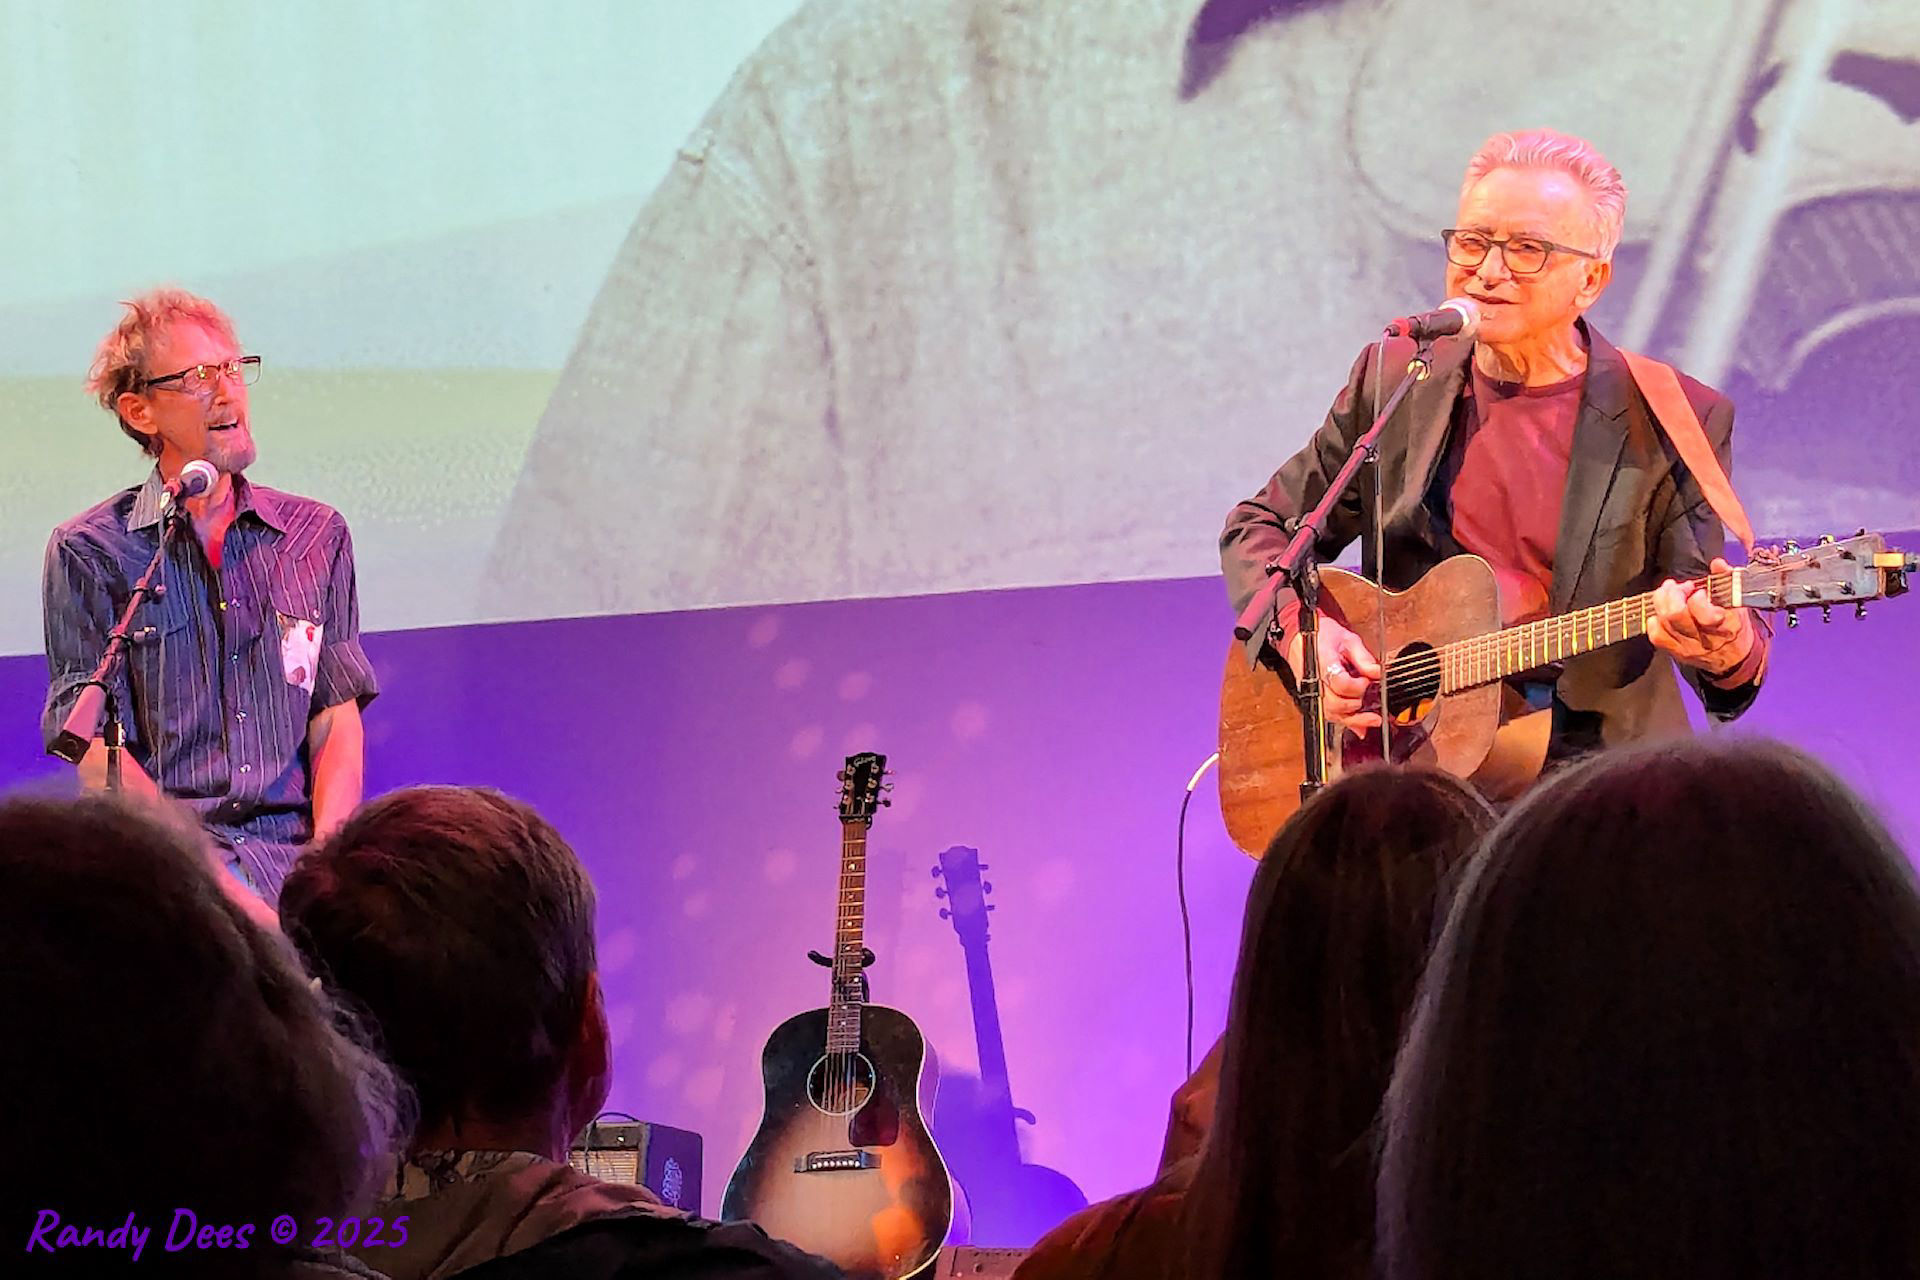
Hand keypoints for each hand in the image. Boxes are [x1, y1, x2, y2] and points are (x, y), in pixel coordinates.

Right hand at [1286, 616, 1382, 729]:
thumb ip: (1363, 657)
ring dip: (1355, 719)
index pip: (1339, 683)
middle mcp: (1315, 683)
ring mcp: (1314, 693)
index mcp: (1321, 664)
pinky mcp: (1316, 699)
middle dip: (1356, 702)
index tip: (1367, 680)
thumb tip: (1377, 672)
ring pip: (1333, 714)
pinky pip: (1331, 717)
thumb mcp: (1347, 639)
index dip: (1357, 685)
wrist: (1300, 638)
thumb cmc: (1321, 637)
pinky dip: (1348, 723)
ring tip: (1374, 719)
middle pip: (1336, 704)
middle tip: (1367, 691)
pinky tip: (1361, 727)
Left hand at [1646, 557, 1753, 676]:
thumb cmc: (1736, 626)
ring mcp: (1689, 647)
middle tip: (1679, 587)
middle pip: (1676, 615)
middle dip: (1673, 594)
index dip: (1697, 598)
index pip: (1704, 614)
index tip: (1699, 591)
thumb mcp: (1739, 602)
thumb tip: (1717, 563)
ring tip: (1668, 593)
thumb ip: (1728, 580)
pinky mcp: (1676, 653)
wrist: (1735, 658)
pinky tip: (1661, 613)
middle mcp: (1705, 639)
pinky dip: (1654, 621)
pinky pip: (1656, 636)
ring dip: (1661, 602)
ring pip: (1663, 623)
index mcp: (1726, 625)